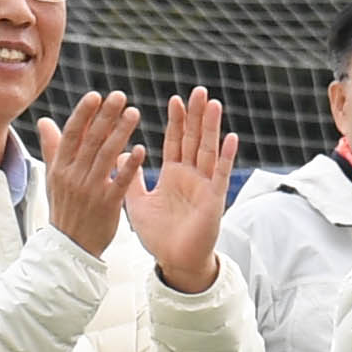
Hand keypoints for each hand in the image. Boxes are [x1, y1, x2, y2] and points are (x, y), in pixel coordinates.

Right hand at [32, 89, 144, 257]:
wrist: (70, 248)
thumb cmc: (64, 209)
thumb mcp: (53, 178)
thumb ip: (52, 148)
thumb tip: (43, 121)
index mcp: (60, 169)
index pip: (71, 135)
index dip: (83, 114)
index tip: (96, 96)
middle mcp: (74, 177)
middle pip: (91, 141)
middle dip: (105, 116)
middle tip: (119, 96)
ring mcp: (90, 191)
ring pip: (106, 156)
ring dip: (120, 133)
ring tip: (133, 113)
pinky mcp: (107, 205)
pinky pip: (120, 181)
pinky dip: (129, 165)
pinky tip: (140, 149)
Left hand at [124, 88, 237, 292]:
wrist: (174, 261)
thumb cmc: (159, 234)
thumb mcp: (138, 203)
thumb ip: (131, 179)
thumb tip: (120, 154)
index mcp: (173, 174)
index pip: (175, 141)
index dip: (176, 121)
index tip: (174, 99)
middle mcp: (190, 176)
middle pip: (194, 139)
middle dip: (195, 116)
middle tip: (198, 90)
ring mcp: (204, 185)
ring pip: (209, 151)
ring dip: (211, 128)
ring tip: (213, 104)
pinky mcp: (214, 200)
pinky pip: (221, 175)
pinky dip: (226, 157)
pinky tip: (231, 138)